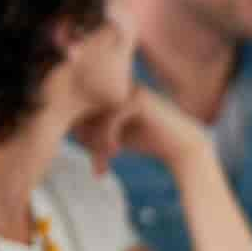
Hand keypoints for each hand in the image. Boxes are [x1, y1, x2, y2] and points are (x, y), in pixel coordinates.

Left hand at [72, 86, 209, 174]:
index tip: (94, 157)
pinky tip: (115, 152)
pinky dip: (108, 138)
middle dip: (88, 140)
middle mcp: (121, 88)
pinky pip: (110, 119)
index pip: (86, 110)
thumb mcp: (116, 136)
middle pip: (88, 112)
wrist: (182, 146)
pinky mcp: (139, 101)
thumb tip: (69, 131)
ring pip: (97, 116)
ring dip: (96, 142)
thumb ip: (94, 131)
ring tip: (105, 162)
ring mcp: (131, 92)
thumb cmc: (149, 141)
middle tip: (98, 163)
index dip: (83, 134)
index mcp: (115, 93)